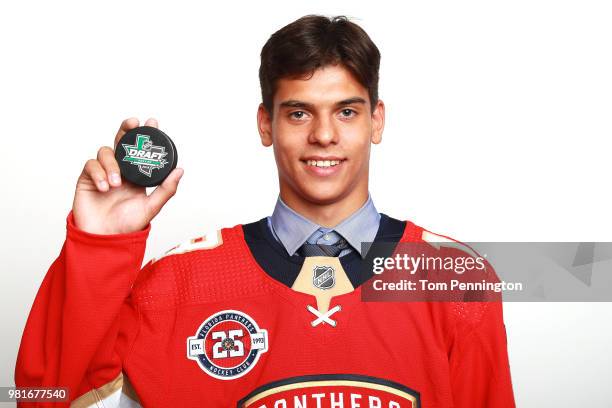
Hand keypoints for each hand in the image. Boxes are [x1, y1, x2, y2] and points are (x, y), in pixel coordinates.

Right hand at [72, 117, 183, 233]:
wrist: (105, 238)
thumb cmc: (127, 225)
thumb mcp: (151, 207)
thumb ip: (166, 189)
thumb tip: (180, 170)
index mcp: (136, 175)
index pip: (141, 150)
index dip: (145, 135)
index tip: (153, 122)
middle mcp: (120, 170)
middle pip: (121, 142)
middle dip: (126, 129)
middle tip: (133, 124)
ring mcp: (103, 172)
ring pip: (105, 152)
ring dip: (111, 164)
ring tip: (116, 184)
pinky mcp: (86, 178)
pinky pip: (91, 165)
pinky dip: (98, 173)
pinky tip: (105, 187)